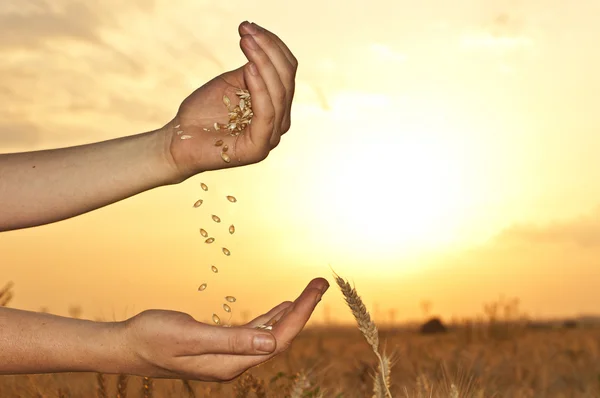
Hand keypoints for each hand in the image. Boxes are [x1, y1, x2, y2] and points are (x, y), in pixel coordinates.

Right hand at [121, 278, 327, 380]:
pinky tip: (281, 307)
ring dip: (291, 312)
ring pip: (270, 334)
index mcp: (230, 363)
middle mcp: (234, 363)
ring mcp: (228, 356)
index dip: (300, 314)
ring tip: (310, 290)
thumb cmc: (151, 337)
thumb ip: (230, 341)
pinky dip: (271, 318)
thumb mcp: (189, 337)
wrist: (126, 346)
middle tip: (320, 282)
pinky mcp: (221, 347)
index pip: (278, 340)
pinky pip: (255, 333)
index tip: (316, 288)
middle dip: (303, 310)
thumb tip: (270, 344)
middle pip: (280, 337)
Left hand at [163, 21, 297, 179]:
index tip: (249, 26)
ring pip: (279, 93)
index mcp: (276, 105)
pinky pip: (266, 113)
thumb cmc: (203, 113)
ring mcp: (271, 137)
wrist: (180, 141)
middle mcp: (280, 121)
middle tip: (246, 30)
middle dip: (268, 49)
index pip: (286, 70)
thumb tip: (262, 45)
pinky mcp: (258, 148)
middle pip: (286, 78)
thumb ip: (252, 70)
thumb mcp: (231, 83)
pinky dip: (259, 88)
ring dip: (263, 62)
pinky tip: (249, 69)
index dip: (272, 45)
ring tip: (246, 42)